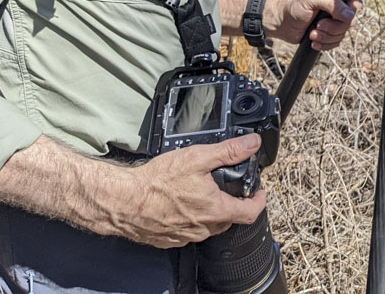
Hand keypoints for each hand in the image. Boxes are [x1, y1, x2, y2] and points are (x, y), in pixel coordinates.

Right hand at [111, 136, 266, 247]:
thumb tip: (251, 144)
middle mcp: (203, 228)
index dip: (259, 201)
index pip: (250, 213)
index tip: (260, 193)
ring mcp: (185, 236)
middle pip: (229, 219)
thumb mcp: (197, 157)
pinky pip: (189, 231)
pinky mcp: (169, 239)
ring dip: (212, 211)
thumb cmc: (156, 182)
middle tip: (230, 187)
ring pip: (209, 226)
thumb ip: (228, 151)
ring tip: (203, 192)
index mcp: (215, 210)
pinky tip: (181, 203)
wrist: (124, 201)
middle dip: (234, 203)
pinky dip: (191, 219)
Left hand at [265, 0, 362, 49]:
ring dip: (326, 37)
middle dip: (333, 27)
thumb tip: (349, 15)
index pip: (355, 1)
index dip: (350, 11)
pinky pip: (335, 43)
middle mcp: (337, 7)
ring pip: (342, 35)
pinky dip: (324, 45)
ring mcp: (333, 21)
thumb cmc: (293, 6)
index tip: (338, 16)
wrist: (280, 23)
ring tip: (312, 33)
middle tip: (318, 25)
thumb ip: (331, 2)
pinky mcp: (327, 34)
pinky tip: (313, 41)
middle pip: (349, 22)